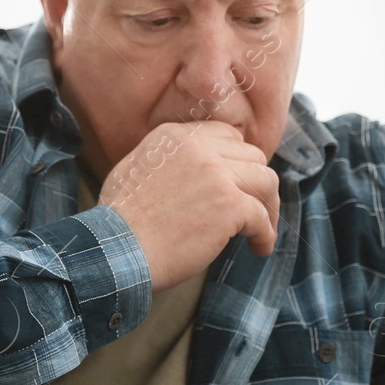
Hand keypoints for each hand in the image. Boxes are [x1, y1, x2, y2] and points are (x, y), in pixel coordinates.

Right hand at [99, 120, 279, 289]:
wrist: (116, 249)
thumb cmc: (120, 220)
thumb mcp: (136, 168)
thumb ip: (167, 159)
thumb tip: (189, 170)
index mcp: (176, 136)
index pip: (227, 136)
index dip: (238, 160)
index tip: (239, 182)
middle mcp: (200, 148)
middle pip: (253, 157)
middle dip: (257, 183)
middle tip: (255, 208)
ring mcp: (217, 175)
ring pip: (266, 181)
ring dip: (268, 207)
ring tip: (261, 230)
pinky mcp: (229, 206)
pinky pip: (262, 217)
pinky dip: (265, 234)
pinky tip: (259, 247)